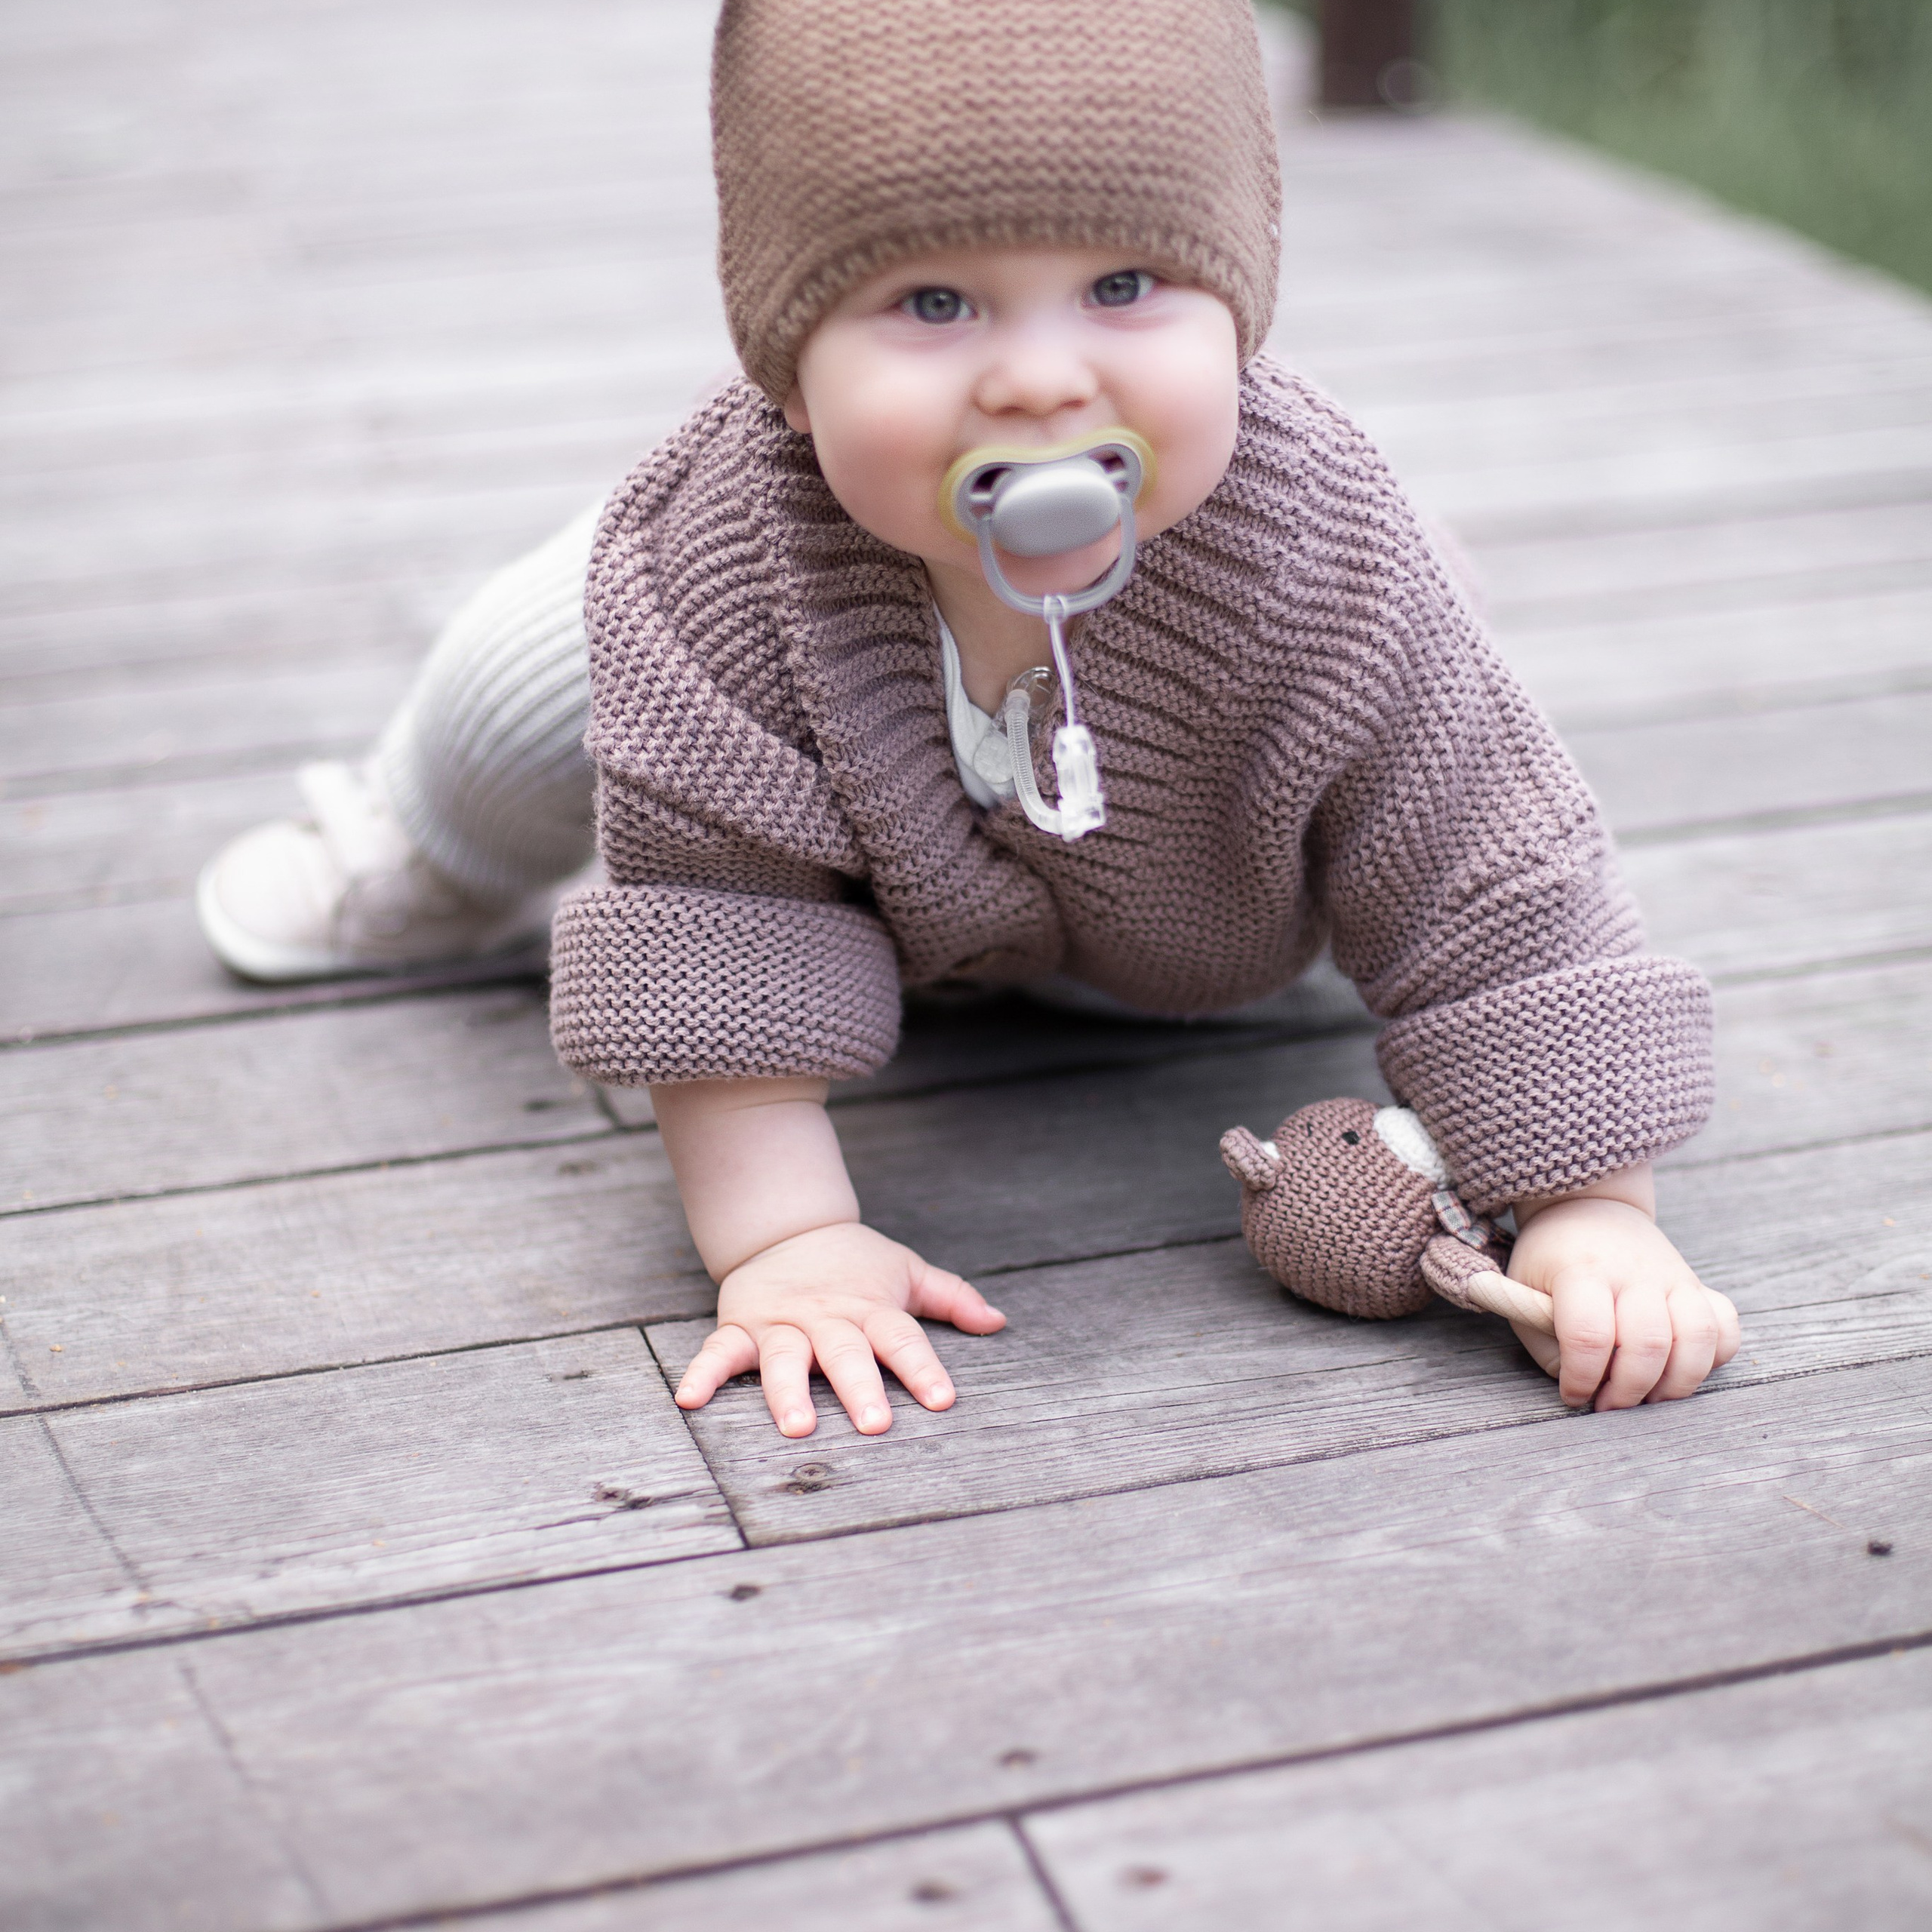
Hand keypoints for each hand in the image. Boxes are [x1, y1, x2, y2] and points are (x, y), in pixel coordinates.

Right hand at [674, 1221, 1006, 1437]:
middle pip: (845, 1352)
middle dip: (860, 1387)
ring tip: (798, 1425)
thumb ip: (952, 1297)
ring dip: (789, 1391)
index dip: (923, 1368)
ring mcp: (782, 1322)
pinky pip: (719, 1351)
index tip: (942, 1401)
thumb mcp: (906, 1271)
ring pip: (784, 1358)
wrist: (789, 1226)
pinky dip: (703, 1373)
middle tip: (874, 1424)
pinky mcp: (742, 1325)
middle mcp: (827, 1317)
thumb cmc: (856, 1263)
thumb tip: (998, 1321)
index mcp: (871, 1308)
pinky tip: (689, 1400)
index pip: (903, 1339)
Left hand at [1505, 1194, 1739, 1410]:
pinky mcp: (1698, 1285)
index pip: (1589, 1334)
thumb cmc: (1551, 1261)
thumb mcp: (1524, 1293)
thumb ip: (1547, 1345)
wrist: (1587, 1209)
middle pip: (1649, 1343)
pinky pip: (1725, 1327)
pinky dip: (1714, 1358)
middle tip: (1610, 1405)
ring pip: (1699, 1338)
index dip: (1582, 1378)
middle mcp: (1634, 1272)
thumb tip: (1583, 1389)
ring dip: (1676, 1383)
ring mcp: (1673, 1276)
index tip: (1574, 1395)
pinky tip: (1682, 1367)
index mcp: (1582, 1270)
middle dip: (1630, 1390)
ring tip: (1649, 1396)